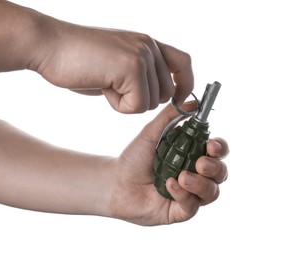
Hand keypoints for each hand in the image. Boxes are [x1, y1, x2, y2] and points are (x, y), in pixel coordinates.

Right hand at [32, 20, 192, 112]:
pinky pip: (137, 106)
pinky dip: (118, 105)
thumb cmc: (78, 59)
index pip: (183, 63)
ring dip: (127, 102)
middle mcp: (149, 46)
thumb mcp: (116, 64)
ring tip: (105, 82)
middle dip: (142, 100)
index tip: (178, 99)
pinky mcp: (132, 67)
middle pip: (165, 92)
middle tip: (115, 87)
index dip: (185, 84)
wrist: (50, 46)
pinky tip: (102, 86)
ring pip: (151, 102)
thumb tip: (155, 96)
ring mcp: (142, 55)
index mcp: (147, 44)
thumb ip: (138, 75)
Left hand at [108, 101, 228, 225]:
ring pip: (211, 192)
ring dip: (200, 183)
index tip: (212, 144)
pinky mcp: (180, 211)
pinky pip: (192, 206)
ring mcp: (189, 194)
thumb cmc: (134, 158)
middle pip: (221, 173)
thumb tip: (194, 103)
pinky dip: (183, 195)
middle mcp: (194, 175)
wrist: (115, 182)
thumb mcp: (151, 132)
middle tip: (200, 162)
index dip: (220, 148)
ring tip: (182, 176)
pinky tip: (168, 185)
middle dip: (215, 167)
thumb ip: (171, 116)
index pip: (217, 152)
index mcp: (191, 155)